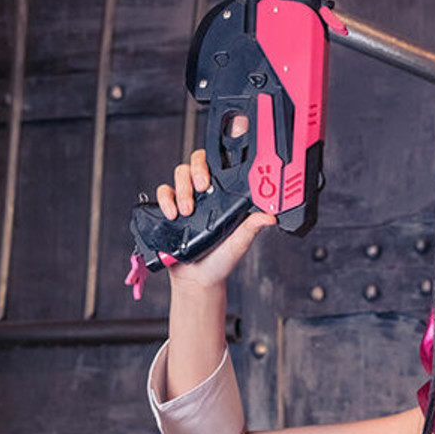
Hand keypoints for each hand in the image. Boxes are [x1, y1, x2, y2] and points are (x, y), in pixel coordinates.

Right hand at [155, 118, 274, 288]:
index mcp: (225, 196)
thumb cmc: (221, 260)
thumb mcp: (240, 243)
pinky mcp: (170, 208)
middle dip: (198, 169)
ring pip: (180, 174)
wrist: (198, 280)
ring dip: (182, 188)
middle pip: (198, 162)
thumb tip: (270, 216)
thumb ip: (251, 227)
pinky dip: (166, 199)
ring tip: (187, 211)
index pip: (223, 167)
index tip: (223, 153)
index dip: (222, 154)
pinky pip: (163, 192)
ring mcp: (187, 199)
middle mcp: (207, 194)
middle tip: (202, 185)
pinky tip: (173, 214)